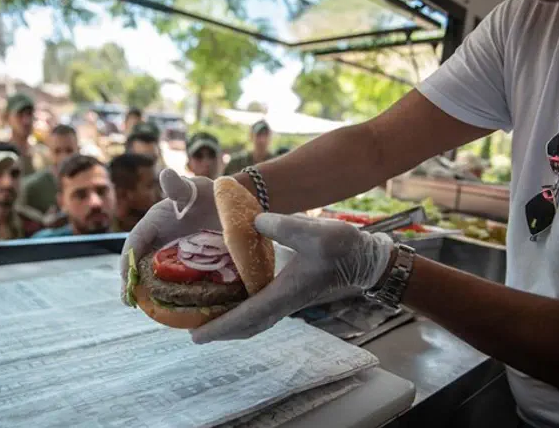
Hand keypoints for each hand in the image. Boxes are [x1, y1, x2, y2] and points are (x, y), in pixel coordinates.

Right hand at [120, 169, 220, 304]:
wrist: (232, 205)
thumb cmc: (209, 193)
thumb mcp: (193, 188)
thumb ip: (178, 186)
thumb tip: (167, 174)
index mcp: (154, 222)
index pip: (134, 242)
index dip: (127, 259)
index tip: (125, 277)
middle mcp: (159, 240)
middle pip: (139, 262)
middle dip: (131, 281)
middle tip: (129, 300)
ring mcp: (172, 254)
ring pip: (154, 274)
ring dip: (148, 290)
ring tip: (146, 308)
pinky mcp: (187, 264)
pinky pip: (174, 280)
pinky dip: (170, 292)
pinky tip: (171, 307)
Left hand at [191, 213, 393, 342]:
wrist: (365, 259)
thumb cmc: (343, 247)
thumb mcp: (313, 231)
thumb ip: (284, 226)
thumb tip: (254, 220)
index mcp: (285, 292)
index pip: (247, 316)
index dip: (220, 327)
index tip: (196, 336)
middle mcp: (284, 302)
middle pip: (247, 326)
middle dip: (220, 331)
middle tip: (193, 333)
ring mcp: (288, 300)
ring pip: (254, 321)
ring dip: (231, 324)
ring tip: (206, 320)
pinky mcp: (291, 293)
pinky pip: (261, 310)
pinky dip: (243, 313)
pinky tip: (232, 301)